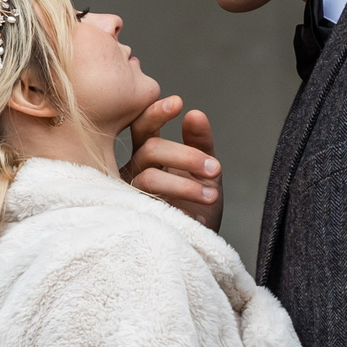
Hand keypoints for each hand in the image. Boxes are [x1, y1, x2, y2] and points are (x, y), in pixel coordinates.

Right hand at [121, 97, 221, 229]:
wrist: (198, 243)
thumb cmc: (197, 202)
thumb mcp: (204, 168)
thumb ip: (200, 142)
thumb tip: (195, 114)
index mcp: (146, 154)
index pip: (143, 126)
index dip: (156, 113)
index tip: (178, 103)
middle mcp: (133, 171)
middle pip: (150, 150)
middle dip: (185, 156)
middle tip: (215, 169)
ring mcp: (130, 196)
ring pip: (149, 179)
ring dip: (185, 186)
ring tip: (212, 196)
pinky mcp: (136, 219)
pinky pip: (153, 209)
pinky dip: (181, 212)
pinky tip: (198, 219)